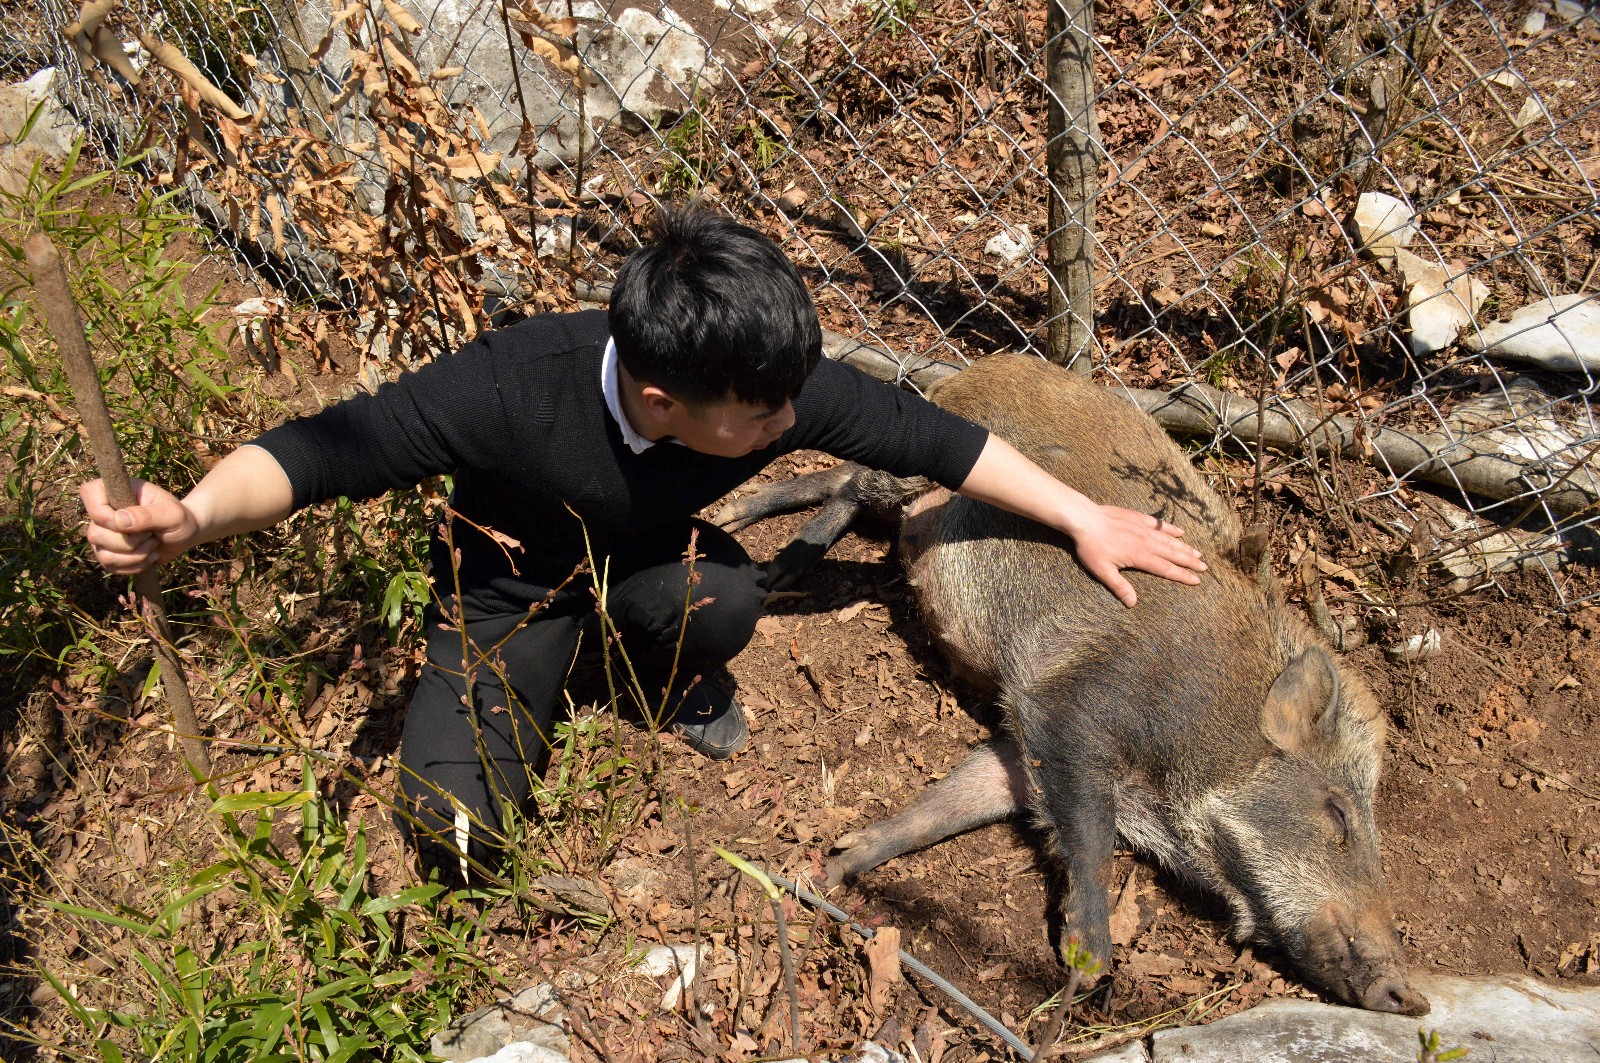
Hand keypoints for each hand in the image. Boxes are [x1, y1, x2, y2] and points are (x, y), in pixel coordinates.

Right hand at [80, 478, 199, 574]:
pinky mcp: (108, 553)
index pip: (89, 494)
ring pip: (103, 554)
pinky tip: (149, 556)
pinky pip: (111, 567)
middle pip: (96, 534)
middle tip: (152, 534)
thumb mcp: (171, 513)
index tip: (129, 522)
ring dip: (136, 555)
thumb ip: (147, 515)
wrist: (183, 534)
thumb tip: (119, 521)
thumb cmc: (178, 518)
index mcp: (114, 490)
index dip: (103, 514)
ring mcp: (103, 534)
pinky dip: (135, 566)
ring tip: (153, 545)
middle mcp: (103, 511)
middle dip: (131, 541)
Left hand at [1068, 505, 1205, 606]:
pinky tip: (1180, 531)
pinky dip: (1171, 528)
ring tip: (1198, 553)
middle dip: (1190, 562)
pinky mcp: (1138, 517)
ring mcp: (1144, 528)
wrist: (1085, 518)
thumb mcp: (1102, 570)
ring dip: (1184, 547)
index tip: (1196, 581)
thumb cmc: (1091, 546)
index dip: (1182, 575)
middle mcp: (1147, 542)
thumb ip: (1119, 586)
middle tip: (1204, 567)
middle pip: (1173, 554)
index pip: (1166, 569)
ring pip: (1169, 539)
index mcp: (1140, 556)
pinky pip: (1159, 524)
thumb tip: (1132, 603)